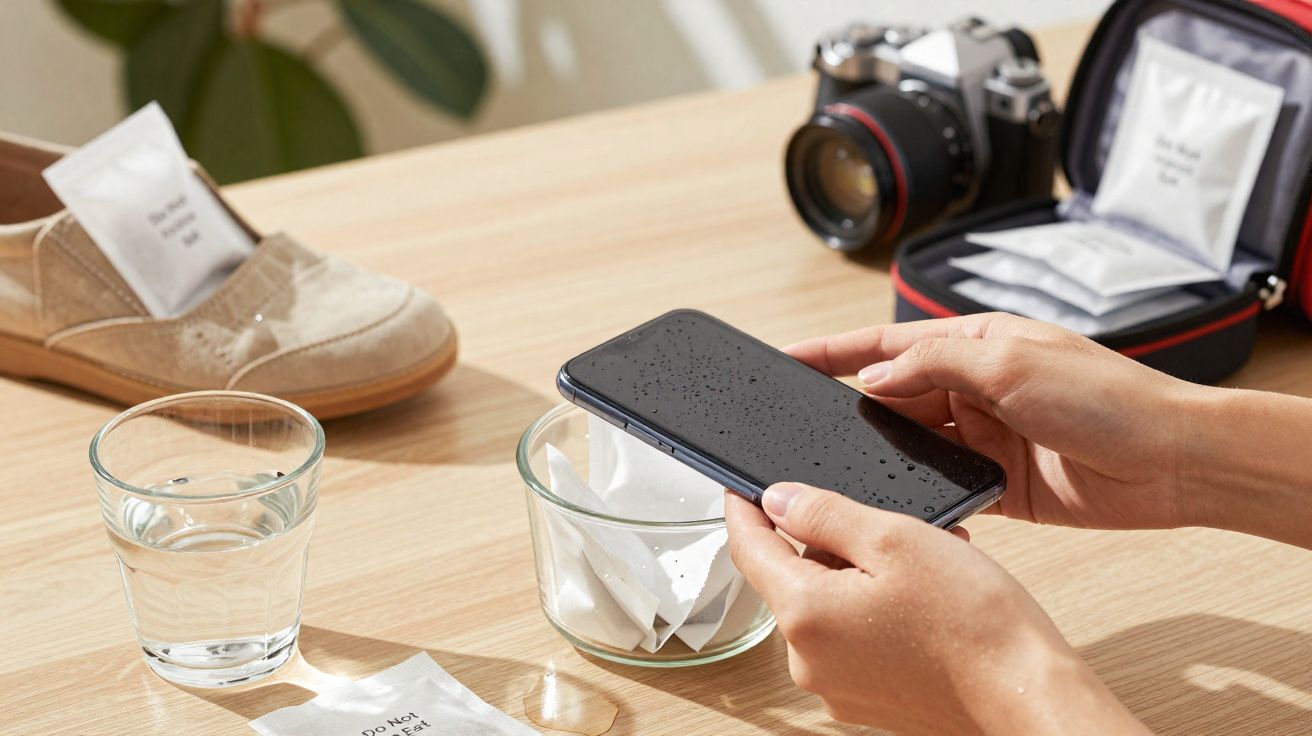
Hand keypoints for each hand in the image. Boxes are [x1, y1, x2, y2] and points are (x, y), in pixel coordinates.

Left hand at [726, 485, 1145, 733]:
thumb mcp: (894, 539)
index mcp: (805, 614)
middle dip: (830, 542)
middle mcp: (809, 660)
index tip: (741, 487)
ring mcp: (836, 686)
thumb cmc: (974, 625)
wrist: (1027, 697)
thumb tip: (778, 500)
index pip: (748, 549)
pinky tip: (924, 596)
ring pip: (828, 605)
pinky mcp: (867, 699)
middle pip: (793, 577)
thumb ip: (824, 514)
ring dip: (861, 574)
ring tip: (922, 561)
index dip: (744, 509)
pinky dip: (877, 609)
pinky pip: (854, 637)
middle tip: (885, 525)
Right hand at [786, 313, 1206, 529]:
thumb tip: (875, 377)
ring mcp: (985, 435)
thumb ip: (934, 365)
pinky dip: (923, 492)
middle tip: (807, 428)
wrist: (1171, 461)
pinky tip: (903, 500)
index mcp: (975, 344)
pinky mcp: (999, 482)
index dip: (833, 352)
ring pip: (912, 443)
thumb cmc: (1109, 398)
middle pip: (892, 396)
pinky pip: (943, 484)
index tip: (787, 357)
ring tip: (851, 467)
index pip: (886, 345)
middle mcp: (975, 387)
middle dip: (853, 410)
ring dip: (887, 454)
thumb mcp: (1009, 363)